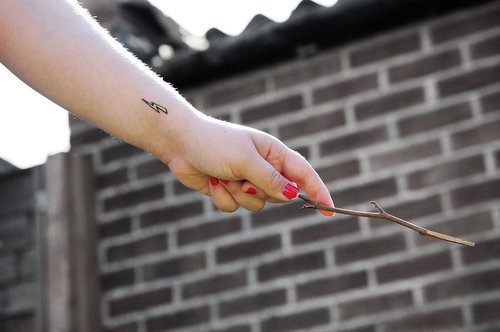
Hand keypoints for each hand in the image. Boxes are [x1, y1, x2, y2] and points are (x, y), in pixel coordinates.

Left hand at [166, 115, 333, 215]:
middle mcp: (263, 168)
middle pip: (279, 196)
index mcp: (273, 153)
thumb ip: (270, 179)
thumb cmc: (215, 143)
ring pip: (256, 205)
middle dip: (260, 192)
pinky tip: (211, 182)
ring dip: (238, 195)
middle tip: (243, 179)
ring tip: (223, 177)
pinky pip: (235, 207)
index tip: (329, 211)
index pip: (304, 175)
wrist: (181, 143)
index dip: (318, 192)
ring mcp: (246, 180)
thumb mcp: (246, 160)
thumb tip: (293, 196)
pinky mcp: (230, 190)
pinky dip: (223, 198)